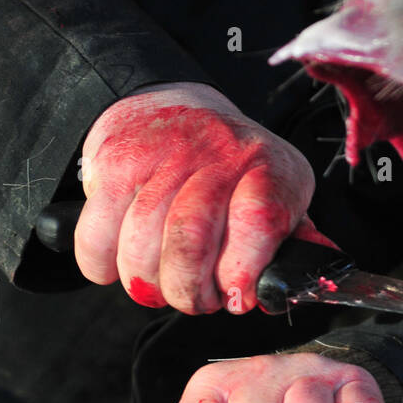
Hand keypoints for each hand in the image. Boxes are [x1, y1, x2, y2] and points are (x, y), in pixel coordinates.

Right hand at [74, 82, 318, 313]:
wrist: (172, 103)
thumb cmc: (231, 165)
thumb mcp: (278, 191)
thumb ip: (293, 241)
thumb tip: (304, 286)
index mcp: (267, 169)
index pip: (257, 221)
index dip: (243, 272)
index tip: (236, 299)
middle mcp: (215, 157)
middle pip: (189, 241)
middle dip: (189, 292)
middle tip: (195, 299)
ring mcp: (160, 158)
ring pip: (140, 247)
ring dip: (148, 285)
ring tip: (161, 283)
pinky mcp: (113, 165)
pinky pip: (98, 238)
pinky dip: (103, 267)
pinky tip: (120, 264)